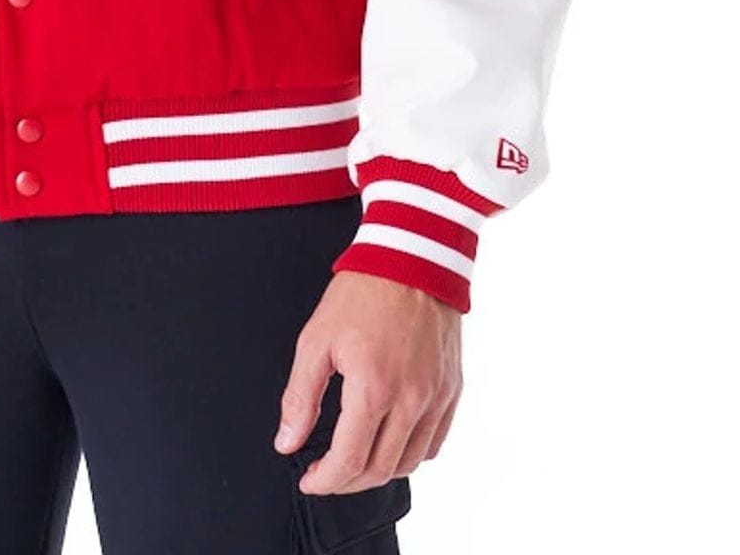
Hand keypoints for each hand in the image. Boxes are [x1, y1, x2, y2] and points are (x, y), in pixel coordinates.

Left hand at [273, 271, 462, 493]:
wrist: (411, 257)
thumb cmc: (362, 293)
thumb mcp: (316, 339)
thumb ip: (300, 396)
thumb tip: (287, 440)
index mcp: (373, 389)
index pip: (349, 462)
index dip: (324, 481)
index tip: (309, 479)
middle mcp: (411, 400)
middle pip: (380, 470)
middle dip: (347, 482)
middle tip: (326, 474)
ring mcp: (436, 397)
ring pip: (410, 463)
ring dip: (379, 471)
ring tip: (355, 459)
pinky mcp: (451, 389)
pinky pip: (434, 442)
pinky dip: (411, 453)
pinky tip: (390, 441)